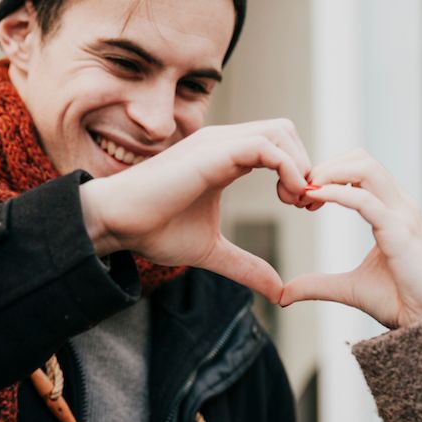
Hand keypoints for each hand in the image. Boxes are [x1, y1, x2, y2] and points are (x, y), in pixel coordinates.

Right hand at [79, 119, 310, 302]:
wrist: (115, 222)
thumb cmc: (153, 230)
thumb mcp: (212, 252)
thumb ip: (246, 267)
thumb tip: (278, 291)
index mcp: (225, 157)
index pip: (278, 144)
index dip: (299, 171)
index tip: (303, 206)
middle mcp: (223, 143)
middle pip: (285, 131)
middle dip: (306, 164)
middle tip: (303, 204)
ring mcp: (217, 143)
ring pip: (280, 132)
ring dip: (299, 164)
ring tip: (293, 201)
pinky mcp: (212, 153)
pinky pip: (265, 146)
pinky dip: (286, 168)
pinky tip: (285, 198)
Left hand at [281, 149, 421, 328]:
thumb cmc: (400, 302)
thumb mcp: (348, 289)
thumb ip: (317, 285)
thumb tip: (284, 293)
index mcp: (392, 211)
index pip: (360, 170)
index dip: (329, 175)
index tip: (304, 198)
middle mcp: (400, 206)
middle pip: (361, 159)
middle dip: (326, 167)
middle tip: (300, 192)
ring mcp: (403, 215)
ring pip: (365, 168)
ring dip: (329, 173)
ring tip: (305, 192)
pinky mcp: (400, 232)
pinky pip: (365, 200)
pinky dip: (335, 193)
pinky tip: (313, 198)